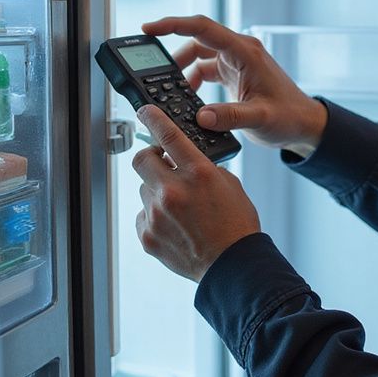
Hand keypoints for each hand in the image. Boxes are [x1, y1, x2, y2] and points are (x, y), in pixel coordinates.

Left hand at [132, 105, 260, 281]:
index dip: (153, 118)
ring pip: (144, 190)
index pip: (167, 135)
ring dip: (157, 192)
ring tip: (180, 209)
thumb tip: (184, 162)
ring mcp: (156, 214)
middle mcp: (173, 190)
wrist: (232, 265)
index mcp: (198, 173)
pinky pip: (143, 215)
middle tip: (160, 164)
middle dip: (150, 158)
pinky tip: (175, 226)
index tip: (145, 112)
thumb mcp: (229, 185)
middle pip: (141, 159)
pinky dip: (155, 217)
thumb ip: (204, 168)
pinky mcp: (147, 234)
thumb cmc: (236, 225)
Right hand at [142, 15, 327, 156]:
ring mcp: (237, 62)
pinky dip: (193, 80)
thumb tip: (201, 116)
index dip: (173, 25)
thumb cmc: (290, 117)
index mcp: (245, 52)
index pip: (203, 28)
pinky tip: (189, 98)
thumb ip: (230, 116)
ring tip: (171, 89)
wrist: (305, 124)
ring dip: (182, 70)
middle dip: (173, 53)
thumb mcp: (260, 118)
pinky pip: (205, 69)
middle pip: (196, 39)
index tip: (148, 29)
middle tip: (152, 68)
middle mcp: (239, 52)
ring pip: (199, 54)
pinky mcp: (234, 74)